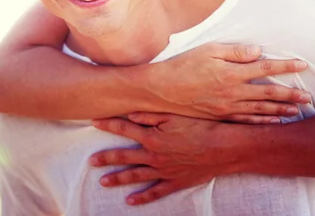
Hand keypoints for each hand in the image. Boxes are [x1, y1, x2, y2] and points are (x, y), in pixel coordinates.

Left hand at [90, 113, 234, 204]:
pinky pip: (155, 192)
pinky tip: (130, 201)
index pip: (124, 129)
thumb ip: (150, 115)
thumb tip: (130, 114)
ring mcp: (164, 171)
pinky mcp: (175, 182)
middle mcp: (154, 156)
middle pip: (124, 157)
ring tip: (103, 182)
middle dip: (106, 158)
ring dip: (118, 179)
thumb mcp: (174, 115)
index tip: (94, 122)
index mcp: (152, 137)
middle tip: (91, 162)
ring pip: (136, 176)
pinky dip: (142, 197)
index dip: (108, 125)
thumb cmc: (200, 127)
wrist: (224, 148)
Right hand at [147, 43, 310, 122]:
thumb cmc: (183, 65)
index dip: (286, 66)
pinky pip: (246, 121)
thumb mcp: (208, 51)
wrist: (162, 90)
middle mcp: (233, 92)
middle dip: (291, 94)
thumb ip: (235, 52)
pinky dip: (262, 122)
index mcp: (232, 73)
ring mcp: (227, 107)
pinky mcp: (220, 116)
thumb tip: (258, 51)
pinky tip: (272, 121)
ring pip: (260, 110)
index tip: (302, 65)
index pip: (266, 68)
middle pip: (269, 94)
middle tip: (309, 97)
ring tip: (297, 111)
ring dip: (281, 110)